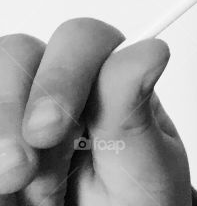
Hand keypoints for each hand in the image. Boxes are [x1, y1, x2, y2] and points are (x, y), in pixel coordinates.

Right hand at [0, 18, 191, 205]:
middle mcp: (58, 87)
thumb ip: (133, 112)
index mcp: (107, 80)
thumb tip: (150, 52)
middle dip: (12, 110)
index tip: (51, 129)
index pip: (83, 40)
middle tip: (20, 170)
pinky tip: (6, 195)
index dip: (61, 76)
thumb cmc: (134, 205)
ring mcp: (17, 111)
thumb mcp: (143, 167)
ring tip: (17, 187)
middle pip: (18, 53)